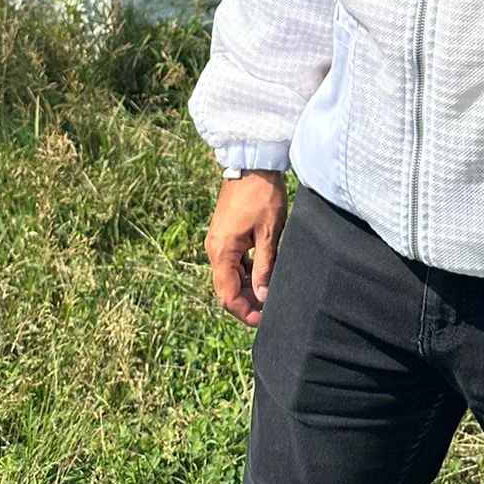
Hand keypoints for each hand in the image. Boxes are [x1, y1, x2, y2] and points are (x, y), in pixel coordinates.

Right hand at [204, 170, 287, 326]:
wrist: (253, 164)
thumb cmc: (262, 196)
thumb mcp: (268, 235)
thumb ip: (264, 268)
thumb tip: (263, 297)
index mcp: (222, 251)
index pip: (227, 295)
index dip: (244, 312)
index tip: (262, 319)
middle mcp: (214, 249)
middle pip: (226, 288)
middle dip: (246, 303)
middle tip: (269, 310)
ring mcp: (218, 241)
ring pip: (229, 276)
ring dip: (246, 288)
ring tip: (268, 295)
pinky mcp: (225, 234)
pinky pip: (232, 262)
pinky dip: (245, 273)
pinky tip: (263, 275)